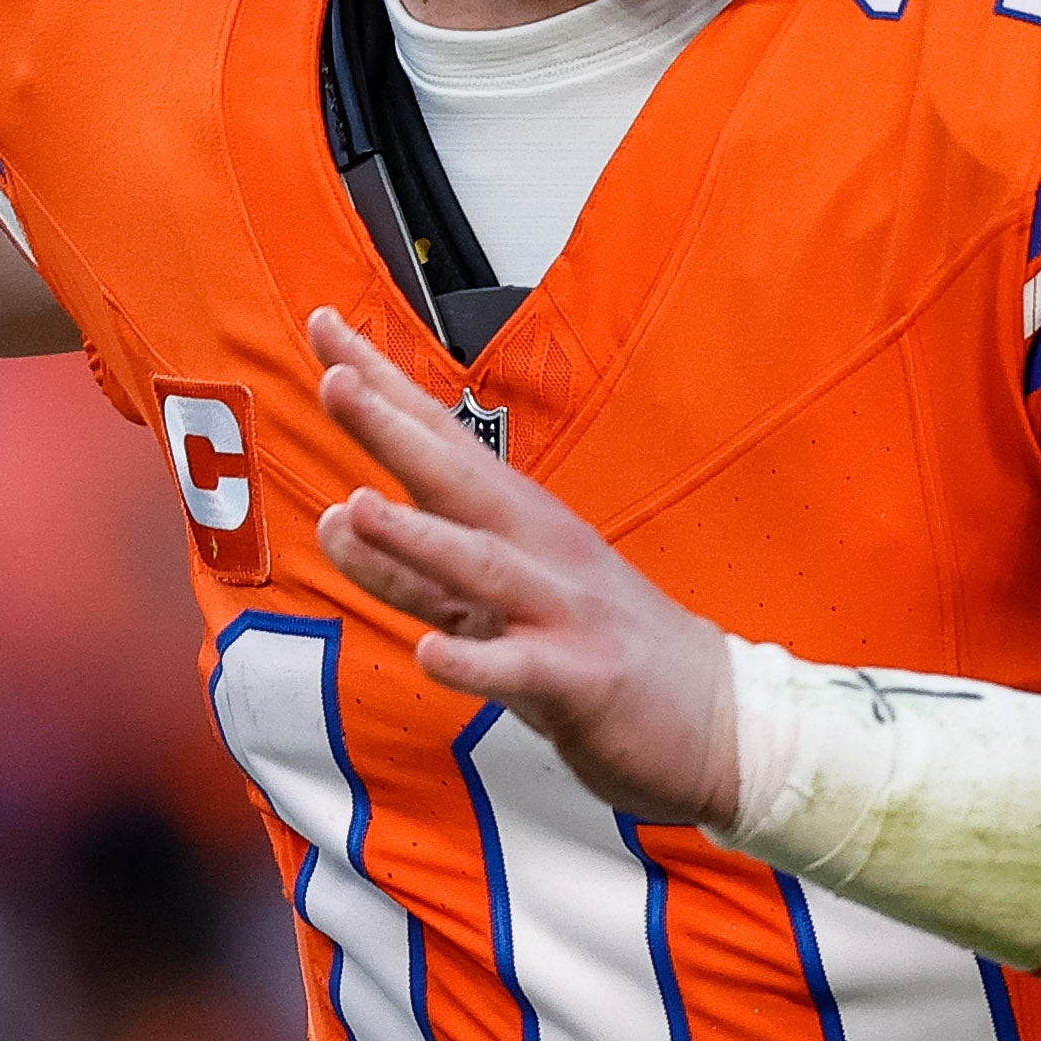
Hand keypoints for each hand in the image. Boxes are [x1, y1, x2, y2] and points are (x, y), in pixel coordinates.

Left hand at [304, 307, 738, 823]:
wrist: (715, 712)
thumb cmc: (596, 643)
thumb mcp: (496, 597)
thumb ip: (414, 564)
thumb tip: (337, 518)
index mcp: (517, 518)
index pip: (438, 437)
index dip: (383, 385)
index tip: (324, 328)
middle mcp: (537, 548)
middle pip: (456, 480)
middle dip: (394, 430)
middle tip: (336, 381)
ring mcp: (561, 610)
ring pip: (481, 567)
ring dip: (419, 538)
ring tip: (356, 509)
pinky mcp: (581, 677)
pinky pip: (519, 669)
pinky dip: (475, 662)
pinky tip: (430, 656)